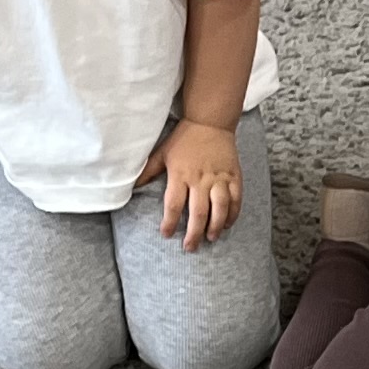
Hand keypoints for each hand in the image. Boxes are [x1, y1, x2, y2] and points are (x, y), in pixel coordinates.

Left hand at [152, 117, 240, 250]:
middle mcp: (201, 179)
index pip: (174, 204)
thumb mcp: (162, 153)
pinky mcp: (234, 176)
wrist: (210, 121)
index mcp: (180, 174)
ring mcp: (219, 178)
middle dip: (193, 233)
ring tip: (210, 238)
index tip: (166, 234)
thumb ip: (148, 172)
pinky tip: (226, 225)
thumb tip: (132, 187)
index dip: (169, 222)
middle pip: (198, 212)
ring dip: (215, 227)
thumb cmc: (184, 139)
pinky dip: (232, 215)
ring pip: (219, 209)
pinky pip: (236, 200)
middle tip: (190, 247)